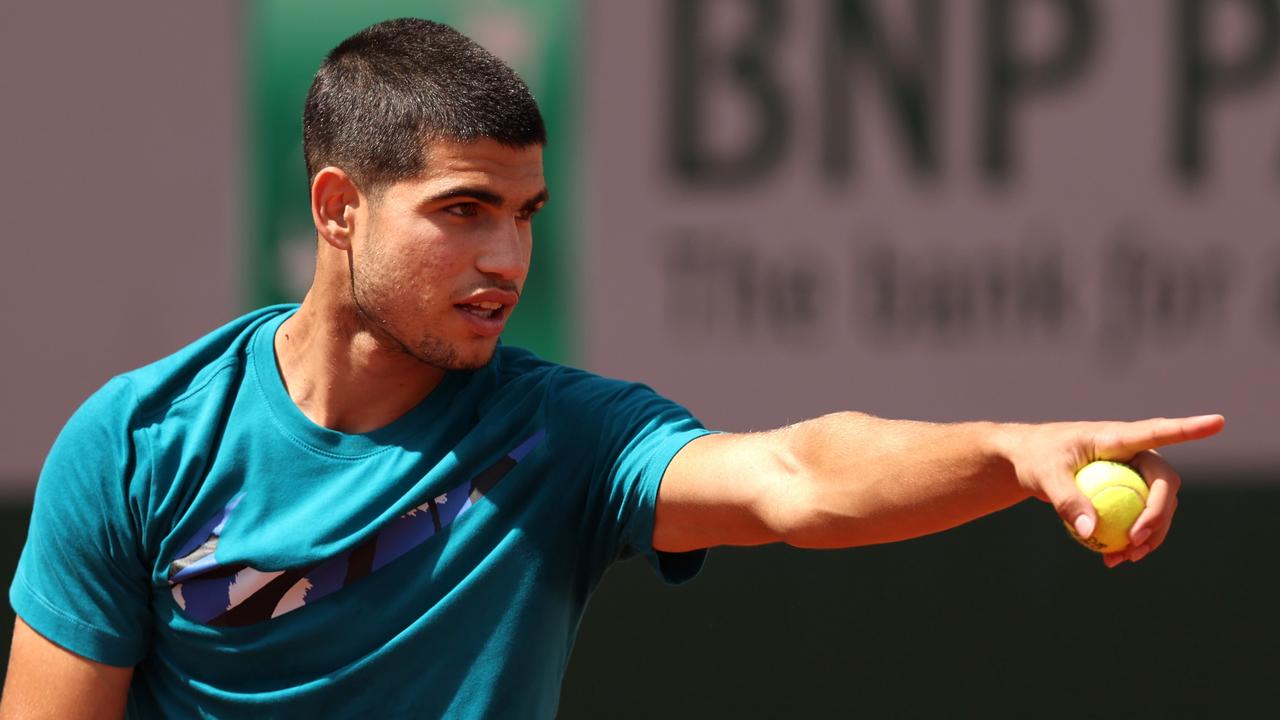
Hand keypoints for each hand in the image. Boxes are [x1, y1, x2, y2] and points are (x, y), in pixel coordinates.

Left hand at [999, 415, 1224, 567]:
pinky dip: (1132, 540)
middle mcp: (1133, 453)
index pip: (1158, 432)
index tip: (1218, 421)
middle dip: (1158, 514)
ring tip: (1124, 558)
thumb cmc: (1034, 457)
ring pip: (1157, 506)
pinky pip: (1140, 518)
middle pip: (1164, 483)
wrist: (1026, 462)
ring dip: (1149, 534)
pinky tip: (1114, 559)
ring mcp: (1133, 474)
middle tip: (1135, 541)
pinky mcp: (1126, 492)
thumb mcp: (1043, 476)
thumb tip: (1091, 531)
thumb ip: (1065, 499)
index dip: (1189, 429)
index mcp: (1117, 437)